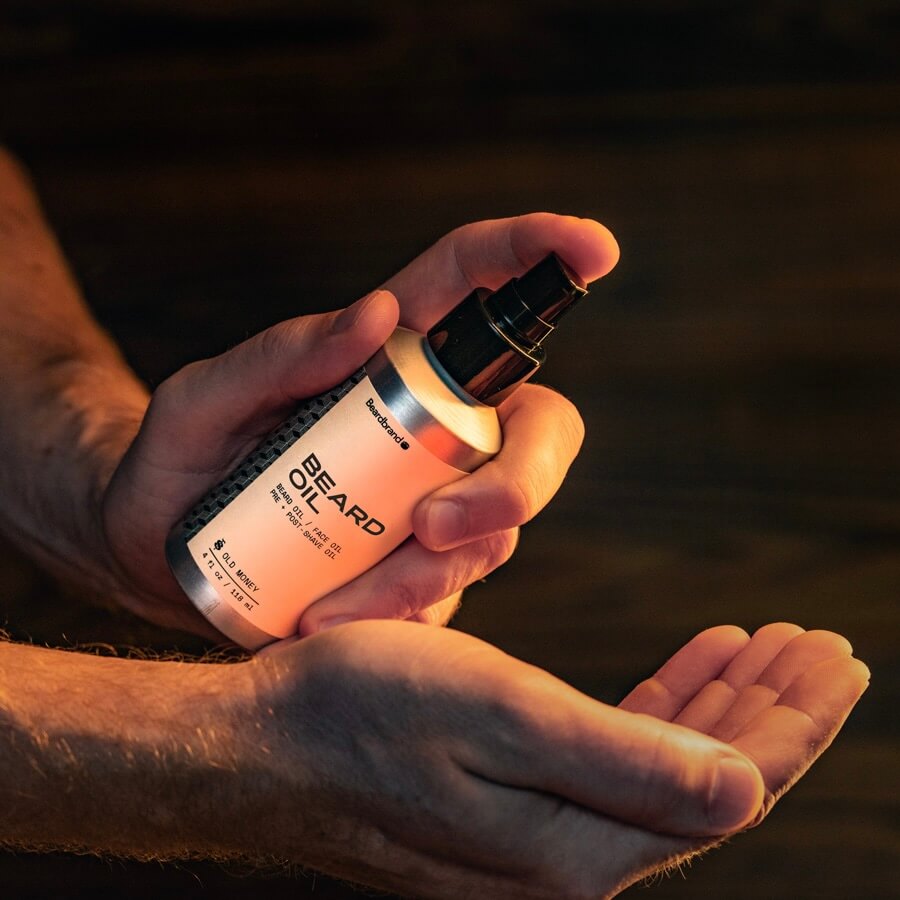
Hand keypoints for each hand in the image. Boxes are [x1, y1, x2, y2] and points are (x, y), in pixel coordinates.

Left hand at [102, 214, 618, 635]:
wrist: (166, 561)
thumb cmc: (179, 463)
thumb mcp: (203, 402)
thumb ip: (278, 356)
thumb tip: (378, 314)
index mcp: (389, 355)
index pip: (473, 285)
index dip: (538, 254)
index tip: (594, 248)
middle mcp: (434, 421)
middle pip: (537, 430)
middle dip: (516, 481)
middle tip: (435, 525)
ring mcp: (438, 497)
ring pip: (500, 527)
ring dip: (432, 568)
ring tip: (326, 605)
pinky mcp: (424, 568)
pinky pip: (450, 589)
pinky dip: (399, 610)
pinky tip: (324, 619)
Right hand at [228, 619, 866, 898]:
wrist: (261, 744)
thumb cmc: (364, 711)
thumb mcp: (499, 717)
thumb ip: (628, 763)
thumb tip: (747, 790)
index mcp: (578, 846)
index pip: (728, 786)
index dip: (792, 722)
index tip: (833, 658)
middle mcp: (569, 859)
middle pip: (707, 779)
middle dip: (771, 708)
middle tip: (815, 644)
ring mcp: (537, 836)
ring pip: (666, 766)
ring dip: (718, 704)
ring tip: (758, 648)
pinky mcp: (508, 805)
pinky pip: (613, 759)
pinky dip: (657, 708)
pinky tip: (678, 674)